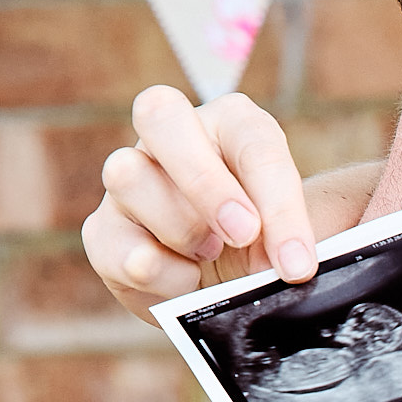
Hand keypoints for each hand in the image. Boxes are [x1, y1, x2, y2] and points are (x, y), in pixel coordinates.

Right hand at [82, 85, 377, 318]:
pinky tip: (184, 283)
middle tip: (242, 236)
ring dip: (179, 227)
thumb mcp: (293, 237)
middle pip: (161, 116)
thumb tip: (291, 265)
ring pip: (128, 176)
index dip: (277, 203)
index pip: (254, 143)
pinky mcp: (105, 229)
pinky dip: (152, 270)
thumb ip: (293, 238)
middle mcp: (173, 138)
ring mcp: (131, 178)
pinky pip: (111, 241)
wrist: (231, 286)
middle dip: (204, 181)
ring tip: (210, 261)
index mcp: (232, 125)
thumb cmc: (269, 248)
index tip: (297, 263)